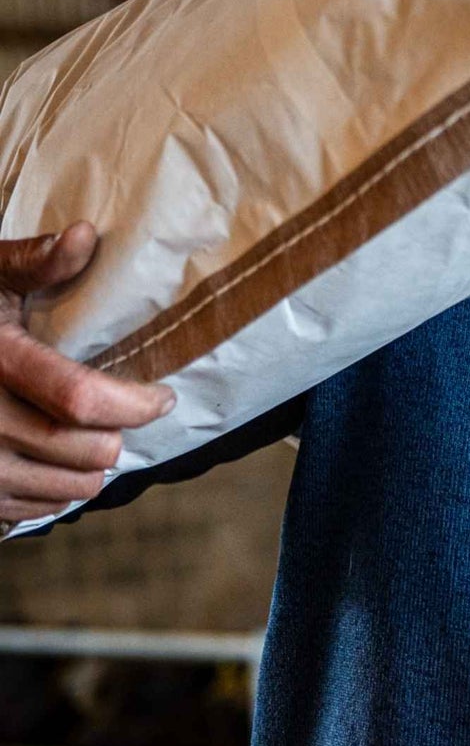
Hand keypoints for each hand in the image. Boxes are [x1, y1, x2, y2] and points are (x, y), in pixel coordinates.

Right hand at [0, 222, 174, 532]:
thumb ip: (31, 263)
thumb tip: (85, 236)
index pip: (81, 400)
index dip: (135, 404)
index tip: (162, 397)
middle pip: (86, 451)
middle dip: (118, 434)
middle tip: (124, 415)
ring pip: (71, 489)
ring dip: (91, 467)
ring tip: (90, 437)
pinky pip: (37, 510)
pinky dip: (56, 490)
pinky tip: (53, 460)